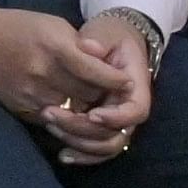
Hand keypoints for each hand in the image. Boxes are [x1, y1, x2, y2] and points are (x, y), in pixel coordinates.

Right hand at [0, 4, 122, 129]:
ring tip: (94, 101)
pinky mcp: (20, 108)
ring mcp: (30, 94)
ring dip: (87, 107)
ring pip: (75, 111)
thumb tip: (105, 64)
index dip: (115, 79)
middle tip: (114, 93)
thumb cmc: (17, 26)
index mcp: (53, 47)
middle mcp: (42, 73)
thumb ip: (80, 46)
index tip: (127, 81)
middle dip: (104, 95)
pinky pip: (55, 119)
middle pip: (89, 95)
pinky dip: (67, 114)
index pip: (96, 72)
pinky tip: (71, 107)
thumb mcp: (52, 24)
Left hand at [40, 11, 159, 165]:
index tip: (92, 114)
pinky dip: (82, 154)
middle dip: (85, 131)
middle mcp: (130, 107)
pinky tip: (62, 155)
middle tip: (52, 115)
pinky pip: (98, 148)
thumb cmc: (107, 36)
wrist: (110, 40)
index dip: (117, 117)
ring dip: (80, 143)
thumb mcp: (104, 32)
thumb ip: (97, 40)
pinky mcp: (102, 124)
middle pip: (117, 134)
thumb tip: (90, 48)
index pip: (136, 110)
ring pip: (107, 146)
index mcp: (137, 85)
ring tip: (51, 127)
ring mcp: (117, 119)